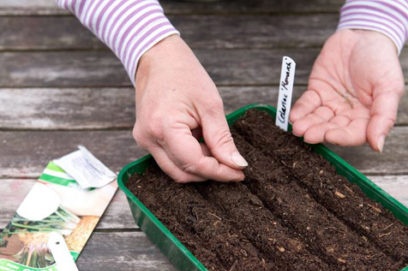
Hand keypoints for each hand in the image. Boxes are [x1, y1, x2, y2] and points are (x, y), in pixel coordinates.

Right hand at [133, 35, 246, 182]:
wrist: (158, 58)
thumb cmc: (184, 74)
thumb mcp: (210, 105)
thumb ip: (222, 139)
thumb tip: (236, 164)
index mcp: (164, 127)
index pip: (195, 164)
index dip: (220, 172)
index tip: (239, 173)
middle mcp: (149, 138)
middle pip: (183, 173)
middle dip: (210, 172)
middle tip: (232, 164)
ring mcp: (144, 139)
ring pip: (175, 170)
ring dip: (199, 166)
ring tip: (215, 148)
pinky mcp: (145, 138)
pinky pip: (168, 159)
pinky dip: (188, 158)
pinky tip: (200, 144)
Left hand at [290, 29, 404, 151]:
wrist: (363, 34)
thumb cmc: (381, 60)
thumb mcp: (389, 87)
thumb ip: (383, 116)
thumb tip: (378, 146)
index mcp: (367, 117)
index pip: (353, 134)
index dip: (341, 137)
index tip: (329, 136)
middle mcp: (347, 114)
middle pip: (331, 128)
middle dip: (318, 132)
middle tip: (307, 134)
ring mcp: (330, 103)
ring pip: (317, 118)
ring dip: (306, 124)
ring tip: (297, 127)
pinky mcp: (317, 91)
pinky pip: (307, 104)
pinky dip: (300, 110)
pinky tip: (294, 115)